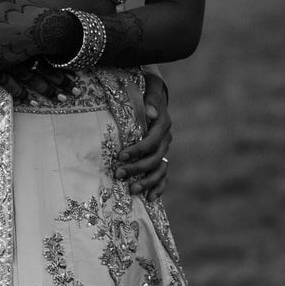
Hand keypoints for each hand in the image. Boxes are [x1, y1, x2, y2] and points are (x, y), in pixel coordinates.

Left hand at [115, 72, 171, 201]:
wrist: (152, 94)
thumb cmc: (147, 89)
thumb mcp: (150, 87)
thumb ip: (151, 98)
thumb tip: (150, 112)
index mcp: (162, 124)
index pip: (152, 141)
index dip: (137, 150)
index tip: (120, 156)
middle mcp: (166, 139)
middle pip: (155, 159)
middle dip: (137, 168)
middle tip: (118, 174)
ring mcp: (165, 149)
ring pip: (160, 170)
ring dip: (146, 182)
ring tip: (131, 190)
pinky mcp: (161, 156)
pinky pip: (163, 175)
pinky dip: (159, 187)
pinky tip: (150, 199)